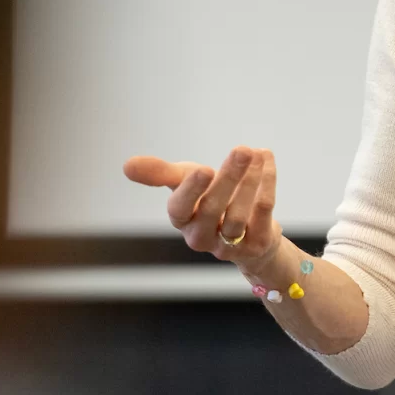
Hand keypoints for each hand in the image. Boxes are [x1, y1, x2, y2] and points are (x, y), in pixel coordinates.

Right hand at [122, 147, 281, 265]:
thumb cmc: (207, 200)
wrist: (247, 230)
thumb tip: (127, 165)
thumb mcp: (183, 182)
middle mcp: (202, 236)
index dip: (191, 190)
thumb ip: (158, 173)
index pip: (180, 209)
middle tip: (241, 150)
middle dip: (228, 178)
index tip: (204, 169)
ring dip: (251, 181)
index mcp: (181, 220)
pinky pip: (263, 213)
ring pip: (240, 215)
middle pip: (213, 209)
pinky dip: (267, 183)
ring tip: (256, 153)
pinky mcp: (256, 244)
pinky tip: (266, 160)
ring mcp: (230, 244)